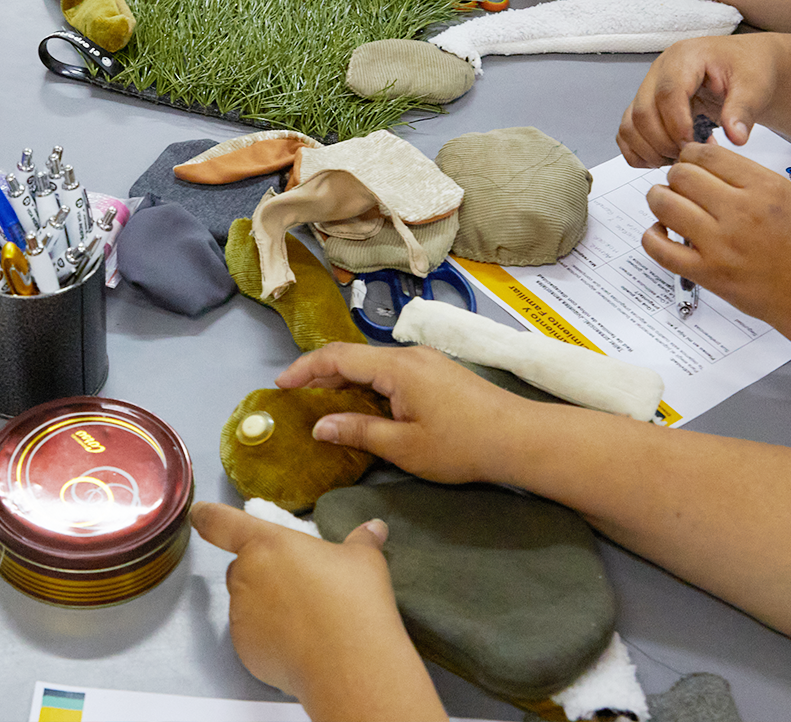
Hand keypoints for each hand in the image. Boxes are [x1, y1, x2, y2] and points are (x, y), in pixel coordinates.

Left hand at [191, 502, 445, 719]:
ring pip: (246, 603)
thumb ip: (362, 540)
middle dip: (261, 572)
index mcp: (266, 544)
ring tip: (305, 618)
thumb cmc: (352, 599)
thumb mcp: (363, 560)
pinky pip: (251, 635)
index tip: (199, 513)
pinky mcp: (245, 650)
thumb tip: (375, 527)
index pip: (221, 522)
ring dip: (265, 605)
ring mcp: (242, 616)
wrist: (348, 664)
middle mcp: (245, 576)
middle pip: (241, 567)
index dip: (208, 515)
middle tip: (297, 584)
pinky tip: (298, 643)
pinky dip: (267, 636)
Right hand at [276, 342, 524, 484]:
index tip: (281, 385)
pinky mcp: (436, 371)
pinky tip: (362, 403)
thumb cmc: (462, 445)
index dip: (305, 368)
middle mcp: (408, 354)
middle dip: (321, 374)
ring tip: (322, 402)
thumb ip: (359, 432)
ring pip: (373, 364)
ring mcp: (425, 360)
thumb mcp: (405, 447)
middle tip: (296, 397)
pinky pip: (391, 370)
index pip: (337, 357)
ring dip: (345, 380)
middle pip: (354, 356)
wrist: (520, 438)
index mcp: (396, 367)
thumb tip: (320, 426)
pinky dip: (368, 383)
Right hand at [617, 35, 789, 167]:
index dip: (676, 124)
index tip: (691, 144)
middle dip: (662, 142)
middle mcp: (658, 72)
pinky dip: (638, 152)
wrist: (744, 65)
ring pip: (629, 125)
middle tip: (687, 156)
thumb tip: (735, 137)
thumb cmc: (748, 67)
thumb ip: (744, 110)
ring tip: (677, 159)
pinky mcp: (643, 107)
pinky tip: (663, 158)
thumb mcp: (755, 84)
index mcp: (685, 57)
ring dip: (648, 150)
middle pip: (642, 112)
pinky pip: (626, 133)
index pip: (667, 92)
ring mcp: (647, 90)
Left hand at [643, 143, 790, 335]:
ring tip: (668, 205)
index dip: (690, 155)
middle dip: (675, 177)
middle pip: (681, 175)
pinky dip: (652, 236)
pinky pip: (658, 248)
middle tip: (680, 186)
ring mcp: (720, 244)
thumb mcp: (788, 198)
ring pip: (664, 204)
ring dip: (659, 200)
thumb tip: (711, 161)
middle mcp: (741, 213)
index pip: (707, 155)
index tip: (689, 162)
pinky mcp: (705, 273)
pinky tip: (662, 233)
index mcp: (765, 189)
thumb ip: (751, 179)